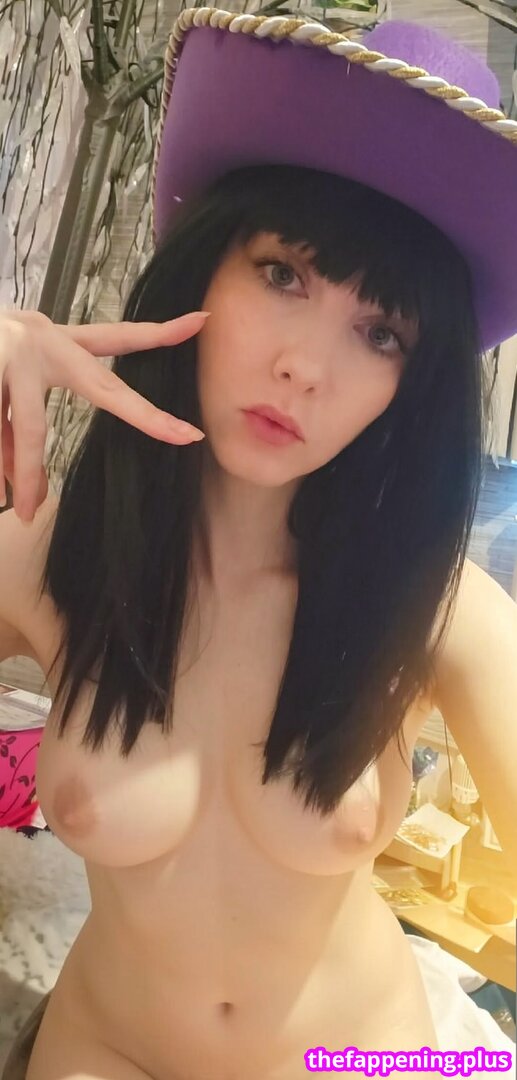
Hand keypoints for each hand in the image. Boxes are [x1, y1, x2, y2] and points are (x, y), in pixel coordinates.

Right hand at [0, 309, 209, 522]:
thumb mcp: (6, 385)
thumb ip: (20, 430)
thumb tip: (28, 487)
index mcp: (53, 341)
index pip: (114, 338)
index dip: (157, 334)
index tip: (200, 323)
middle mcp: (41, 340)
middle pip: (101, 388)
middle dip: (146, 414)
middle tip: (188, 436)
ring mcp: (12, 354)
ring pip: (28, 431)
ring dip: (21, 473)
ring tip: (20, 508)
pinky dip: (1, 465)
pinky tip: (1, 487)